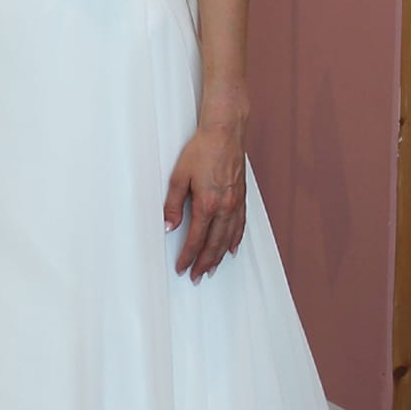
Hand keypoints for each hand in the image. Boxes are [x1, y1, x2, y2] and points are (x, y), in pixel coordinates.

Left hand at [164, 118, 246, 281]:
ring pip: (228, 238)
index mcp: (206, 204)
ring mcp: (235, 203)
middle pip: (214, 244)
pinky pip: (240, 225)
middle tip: (196, 276)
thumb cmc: (202, 150)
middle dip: (204, 263)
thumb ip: (172, 204)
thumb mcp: (179, 176)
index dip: (187, 256)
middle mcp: (224, 207)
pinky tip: (232, 248)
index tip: (182, 267)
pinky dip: (235, 240)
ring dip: (219, 256)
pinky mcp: (241, 197)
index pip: (196, 239)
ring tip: (212, 269)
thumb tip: (168, 226)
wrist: (225, 133)